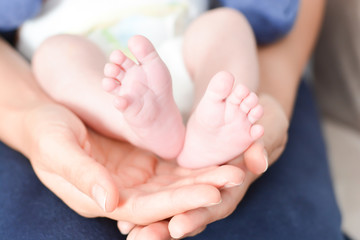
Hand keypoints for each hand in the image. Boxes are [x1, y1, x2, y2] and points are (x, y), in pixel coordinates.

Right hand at [22, 103, 245, 223]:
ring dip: (204, 176)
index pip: (147, 208)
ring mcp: (135, 177)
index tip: (210, 192)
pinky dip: (193, 162)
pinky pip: (172, 164)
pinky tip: (214, 156)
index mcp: (103, 198)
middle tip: (235, 176)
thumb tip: (109, 202)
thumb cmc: (47, 134)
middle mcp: (124, 193)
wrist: (46, 118)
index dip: (178, 202)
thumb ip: (83, 176)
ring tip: (234, 167)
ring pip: (175, 181)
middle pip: (169, 197)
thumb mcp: (59, 151)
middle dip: (202, 188)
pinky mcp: (141, 159)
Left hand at [122, 94, 288, 238]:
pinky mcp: (181, 179)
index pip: (214, 206)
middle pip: (188, 214)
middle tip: (141, 239)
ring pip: (172, 209)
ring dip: (151, 222)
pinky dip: (147, 206)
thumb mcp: (261, 133)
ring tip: (127, 232)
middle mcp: (211, 194)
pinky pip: (164, 194)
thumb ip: (258, 148)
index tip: (178, 227)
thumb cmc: (256, 126)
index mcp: (231, 188)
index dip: (197, 216)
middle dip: (165, 228)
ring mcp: (195, 188)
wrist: (244, 118)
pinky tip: (126, 214)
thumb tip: (258, 163)